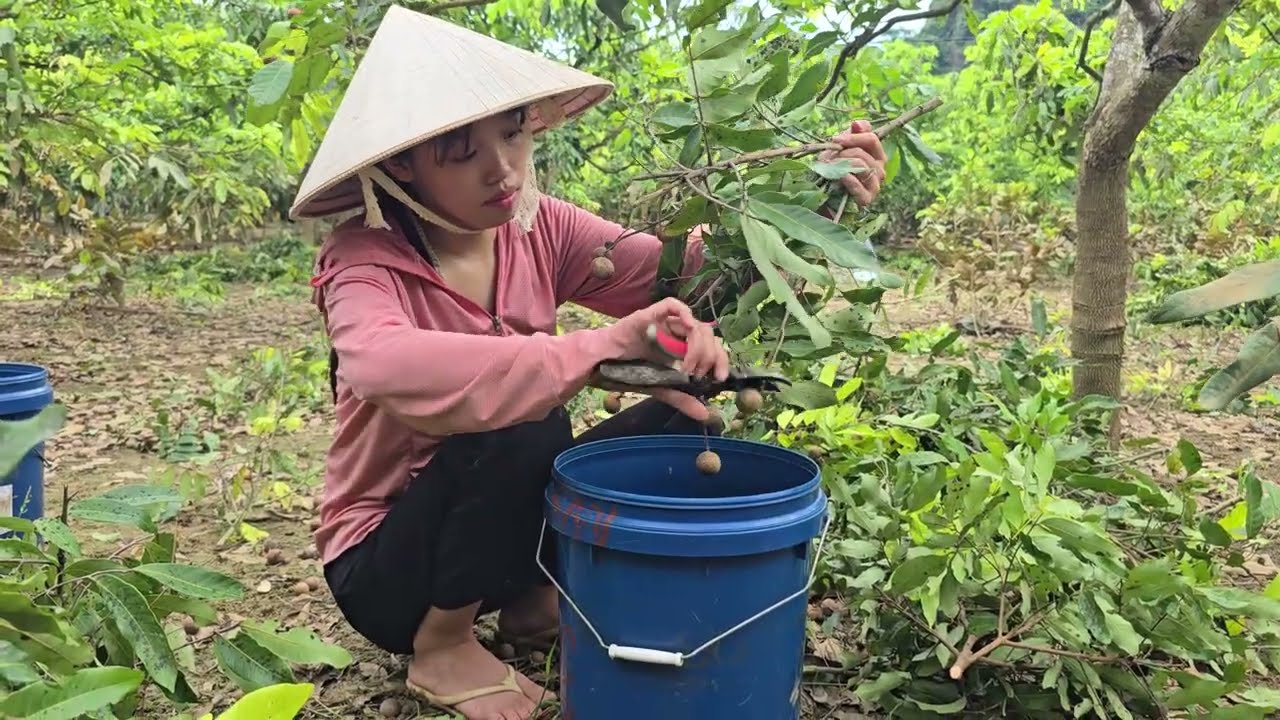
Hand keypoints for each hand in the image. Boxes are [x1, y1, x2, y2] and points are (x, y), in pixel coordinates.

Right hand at [609, 297, 729, 421]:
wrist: (599, 366)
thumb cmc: (628, 372)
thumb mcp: (661, 388)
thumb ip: (682, 398)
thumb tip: (706, 415)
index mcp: (682, 346)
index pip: (712, 345)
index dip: (721, 359)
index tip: (720, 377)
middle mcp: (676, 332)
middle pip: (707, 333)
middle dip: (711, 355)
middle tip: (699, 375)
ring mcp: (664, 323)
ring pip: (694, 323)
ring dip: (697, 345)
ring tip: (687, 367)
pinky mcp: (649, 315)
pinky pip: (671, 305)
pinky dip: (684, 313)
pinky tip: (688, 327)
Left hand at [819, 119, 886, 206]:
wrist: (825, 193)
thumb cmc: (834, 168)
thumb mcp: (840, 148)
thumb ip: (852, 134)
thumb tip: (857, 123)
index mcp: (877, 156)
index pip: (872, 139)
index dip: (853, 137)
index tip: (836, 139)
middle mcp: (880, 170)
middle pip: (864, 153)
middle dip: (844, 153)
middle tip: (830, 157)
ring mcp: (875, 186)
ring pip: (862, 167)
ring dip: (842, 164)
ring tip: (830, 167)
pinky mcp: (867, 199)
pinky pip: (859, 186)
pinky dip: (848, 179)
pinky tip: (839, 177)